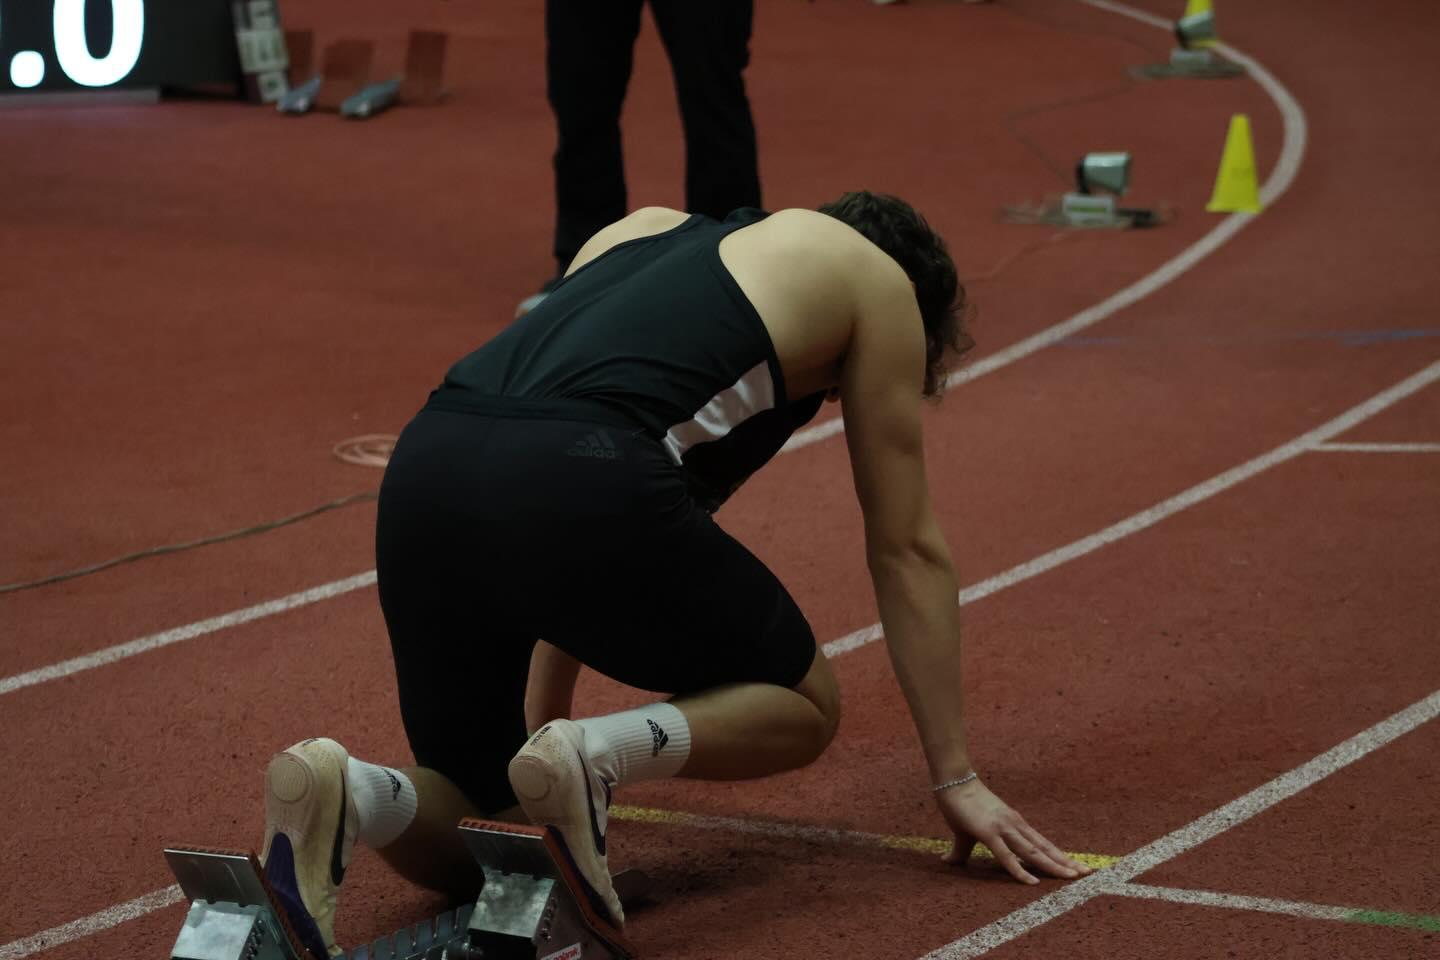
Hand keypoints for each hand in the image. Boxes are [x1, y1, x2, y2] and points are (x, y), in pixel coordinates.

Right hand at [935, 777, 1092, 884]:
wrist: (952, 781)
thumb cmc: (959, 804)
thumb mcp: (965, 832)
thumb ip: (962, 850)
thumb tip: (948, 861)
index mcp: (1014, 825)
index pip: (1042, 844)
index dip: (1059, 856)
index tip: (1077, 866)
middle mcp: (1015, 826)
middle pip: (1045, 848)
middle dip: (1066, 862)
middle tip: (1088, 873)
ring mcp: (1004, 828)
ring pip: (1033, 852)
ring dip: (1053, 865)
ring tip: (1072, 877)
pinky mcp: (988, 833)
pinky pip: (1007, 856)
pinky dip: (1020, 870)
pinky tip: (1033, 881)